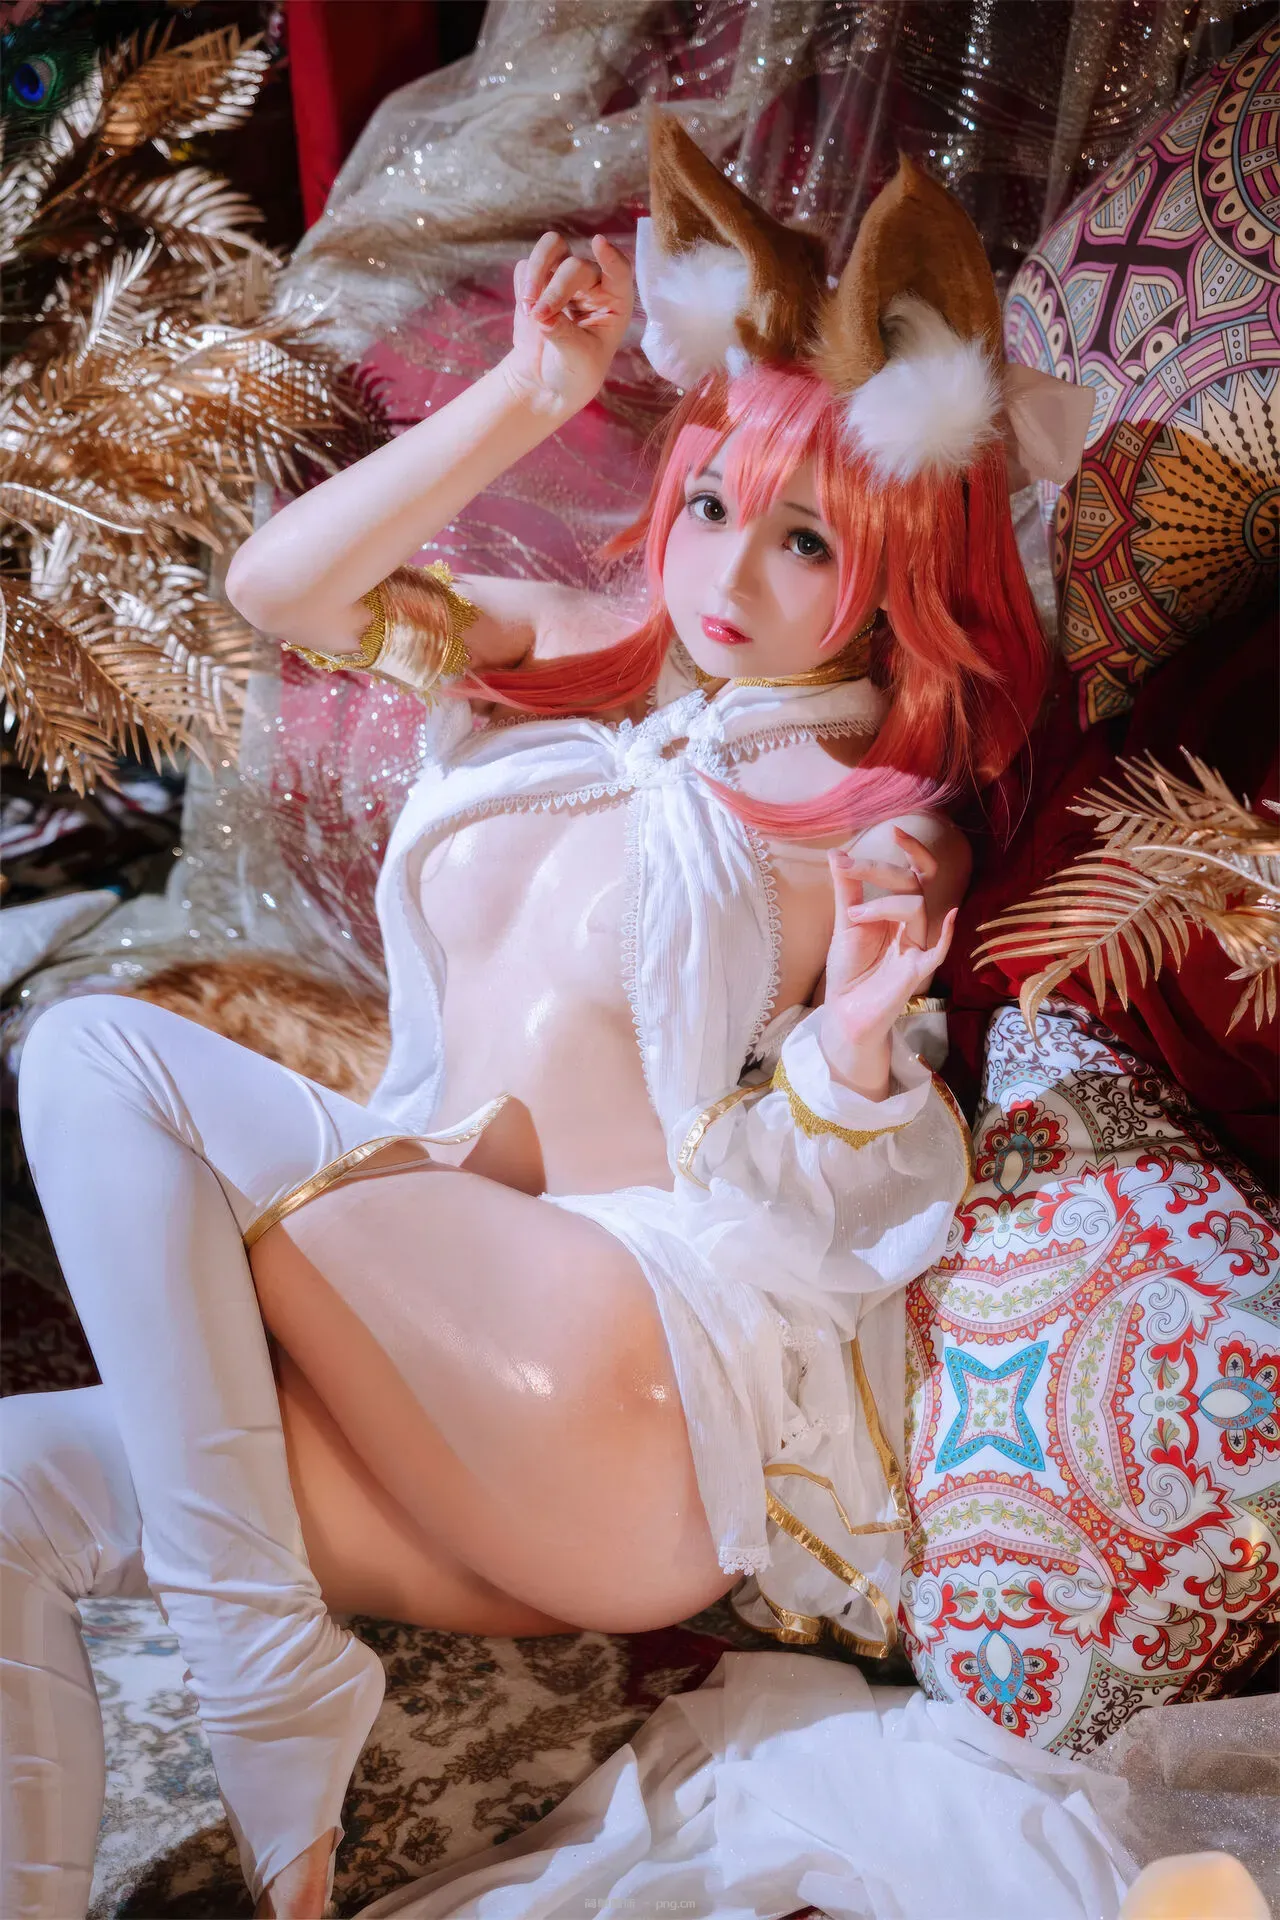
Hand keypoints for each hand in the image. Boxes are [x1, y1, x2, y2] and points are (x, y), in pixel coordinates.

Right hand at [501, 231, 633, 418]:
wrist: (547, 381)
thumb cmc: (576, 372)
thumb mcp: (578, 360)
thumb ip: (563, 335)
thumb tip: (542, 316)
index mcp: (614, 302)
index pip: (618, 272)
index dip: (610, 257)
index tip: (597, 243)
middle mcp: (593, 284)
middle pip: (574, 265)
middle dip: (555, 289)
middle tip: (539, 315)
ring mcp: (563, 278)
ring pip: (552, 249)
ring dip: (536, 270)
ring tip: (527, 305)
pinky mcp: (538, 281)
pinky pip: (527, 267)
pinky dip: (522, 281)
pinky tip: (524, 308)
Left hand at [819, 828, 956, 1084]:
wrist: (844, 1012)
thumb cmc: (850, 969)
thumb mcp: (845, 924)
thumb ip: (846, 890)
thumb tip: (836, 853)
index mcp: (898, 911)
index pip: (913, 874)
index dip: (911, 851)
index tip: (894, 829)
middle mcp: (912, 925)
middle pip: (913, 885)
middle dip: (881, 870)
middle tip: (849, 868)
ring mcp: (918, 946)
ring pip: (918, 909)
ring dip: (882, 904)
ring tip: (852, 918)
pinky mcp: (917, 970)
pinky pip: (939, 949)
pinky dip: (948, 934)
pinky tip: (951, 916)